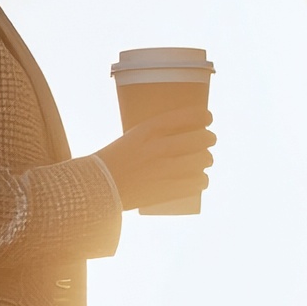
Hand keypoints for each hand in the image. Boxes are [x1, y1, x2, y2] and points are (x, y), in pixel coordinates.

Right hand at [92, 105, 214, 212]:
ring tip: (204, 162)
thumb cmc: (114, 160)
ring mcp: (165, 169)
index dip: (204, 116)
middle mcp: (160, 147)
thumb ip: (156, 135)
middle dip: (209, 139)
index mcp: (150, 129)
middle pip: (202, 139)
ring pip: (203, 160)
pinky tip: (200, 179)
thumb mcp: (133, 137)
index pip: (190, 116)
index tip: (207, 119)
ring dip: (207, 160)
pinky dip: (202, 180)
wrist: (97, 187)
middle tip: (208, 141)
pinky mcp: (167, 189)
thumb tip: (182, 135)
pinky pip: (198, 182)